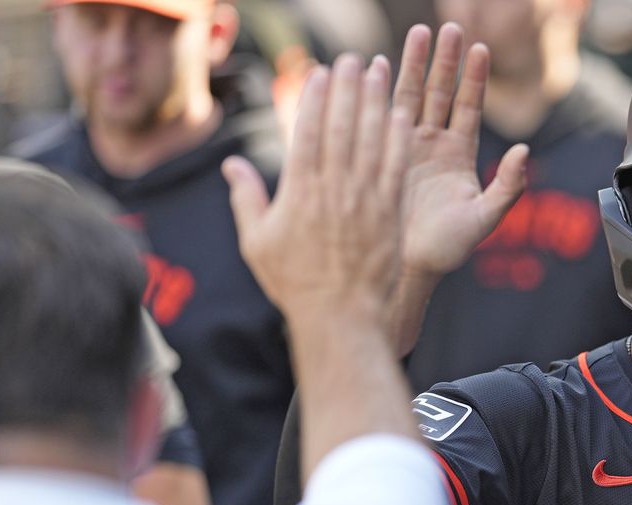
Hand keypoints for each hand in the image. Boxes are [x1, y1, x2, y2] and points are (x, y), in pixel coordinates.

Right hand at [222, 53, 411, 320]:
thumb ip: (245, 198)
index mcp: (298, 192)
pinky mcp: (390, 215)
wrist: (341, 318)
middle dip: (347, 88)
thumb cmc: (296, 285)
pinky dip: (397, 140)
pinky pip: (394, 169)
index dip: (314, 98)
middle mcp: (333, 190)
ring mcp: (364, 201)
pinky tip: (399, 116)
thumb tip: (232, 165)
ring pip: (371, 140)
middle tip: (353, 59)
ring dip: (375, 102)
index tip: (320, 72)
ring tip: (379, 73)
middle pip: (341, 126)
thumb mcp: (258, 243)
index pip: (307, 132)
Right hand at [391, 23, 527, 282]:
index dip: (474, 78)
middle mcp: (433, 145)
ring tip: (418, 32)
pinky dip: (380, 90)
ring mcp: (404, 147)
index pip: (469, 107)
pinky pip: (380, 116)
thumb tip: (524, 151)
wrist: (403, 268)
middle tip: (449, 26)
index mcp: (459, 156)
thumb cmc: (446, 250)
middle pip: (441, 92)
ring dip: (414, 65)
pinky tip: (378, 65)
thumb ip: (507, 187)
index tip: (479, 48)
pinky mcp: (379, 154)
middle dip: (445, 59)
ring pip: (411, 96)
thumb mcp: (483, 219)